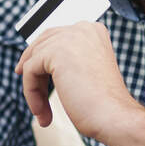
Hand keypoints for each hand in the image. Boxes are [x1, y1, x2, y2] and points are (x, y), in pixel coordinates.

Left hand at [14, 21, 138, 142]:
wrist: (114, 117)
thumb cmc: (103, 104)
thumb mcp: (84, 73)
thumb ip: (65, 61)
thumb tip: (32, 63)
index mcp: (93, 31)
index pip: (56, 38)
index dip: (42, 60)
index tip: (34, 80)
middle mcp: (82, 29)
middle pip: (42, 45)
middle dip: (34, 73)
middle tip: (36, 99)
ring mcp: (70, 37)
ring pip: (33, 60)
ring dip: (34, 89)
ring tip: (42, 112)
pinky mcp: (56, 51)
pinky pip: (29, 70)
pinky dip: (31, 93)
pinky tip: (41, 111)